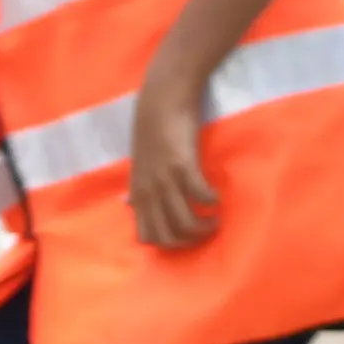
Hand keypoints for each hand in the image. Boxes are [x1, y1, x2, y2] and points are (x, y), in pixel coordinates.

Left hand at [124, 58, 223, 250]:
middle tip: (205, 233)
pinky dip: (211, 202)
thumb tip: (127, 205)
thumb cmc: (152, 130)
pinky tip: (217, 197)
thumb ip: (136, 187)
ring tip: (216, 220)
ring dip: (204, 227)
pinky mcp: (183, 166)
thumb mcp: (138, 164)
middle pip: (168, 235)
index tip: (184, 237)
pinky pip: (200, 196)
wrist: (162, 100)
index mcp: (139, 192)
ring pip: (185, 222)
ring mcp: (165, 180)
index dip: (167, 243)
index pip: (147, 235)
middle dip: (188, 242)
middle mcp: (149, 190)